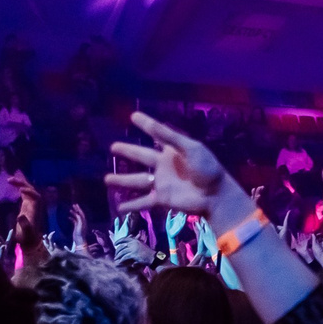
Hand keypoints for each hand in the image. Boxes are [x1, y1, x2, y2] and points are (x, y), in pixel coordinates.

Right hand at [107, 113, 248, 221]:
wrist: (215, 195)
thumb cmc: (206, 168)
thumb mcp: (189, 148)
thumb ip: (168, 136)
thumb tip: (145, 121)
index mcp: (172, 151)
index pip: (156, 135)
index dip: (146, 125)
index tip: (133, 116)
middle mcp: (163, 166)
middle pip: (141, 156)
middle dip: (128, 151)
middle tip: (113, 147)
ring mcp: (161, 183)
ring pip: (137, 180)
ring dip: (122, 180)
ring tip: (107, 179)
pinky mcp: (161, 199)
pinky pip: (143, 202)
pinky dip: (131, 206)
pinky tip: (119, 207)